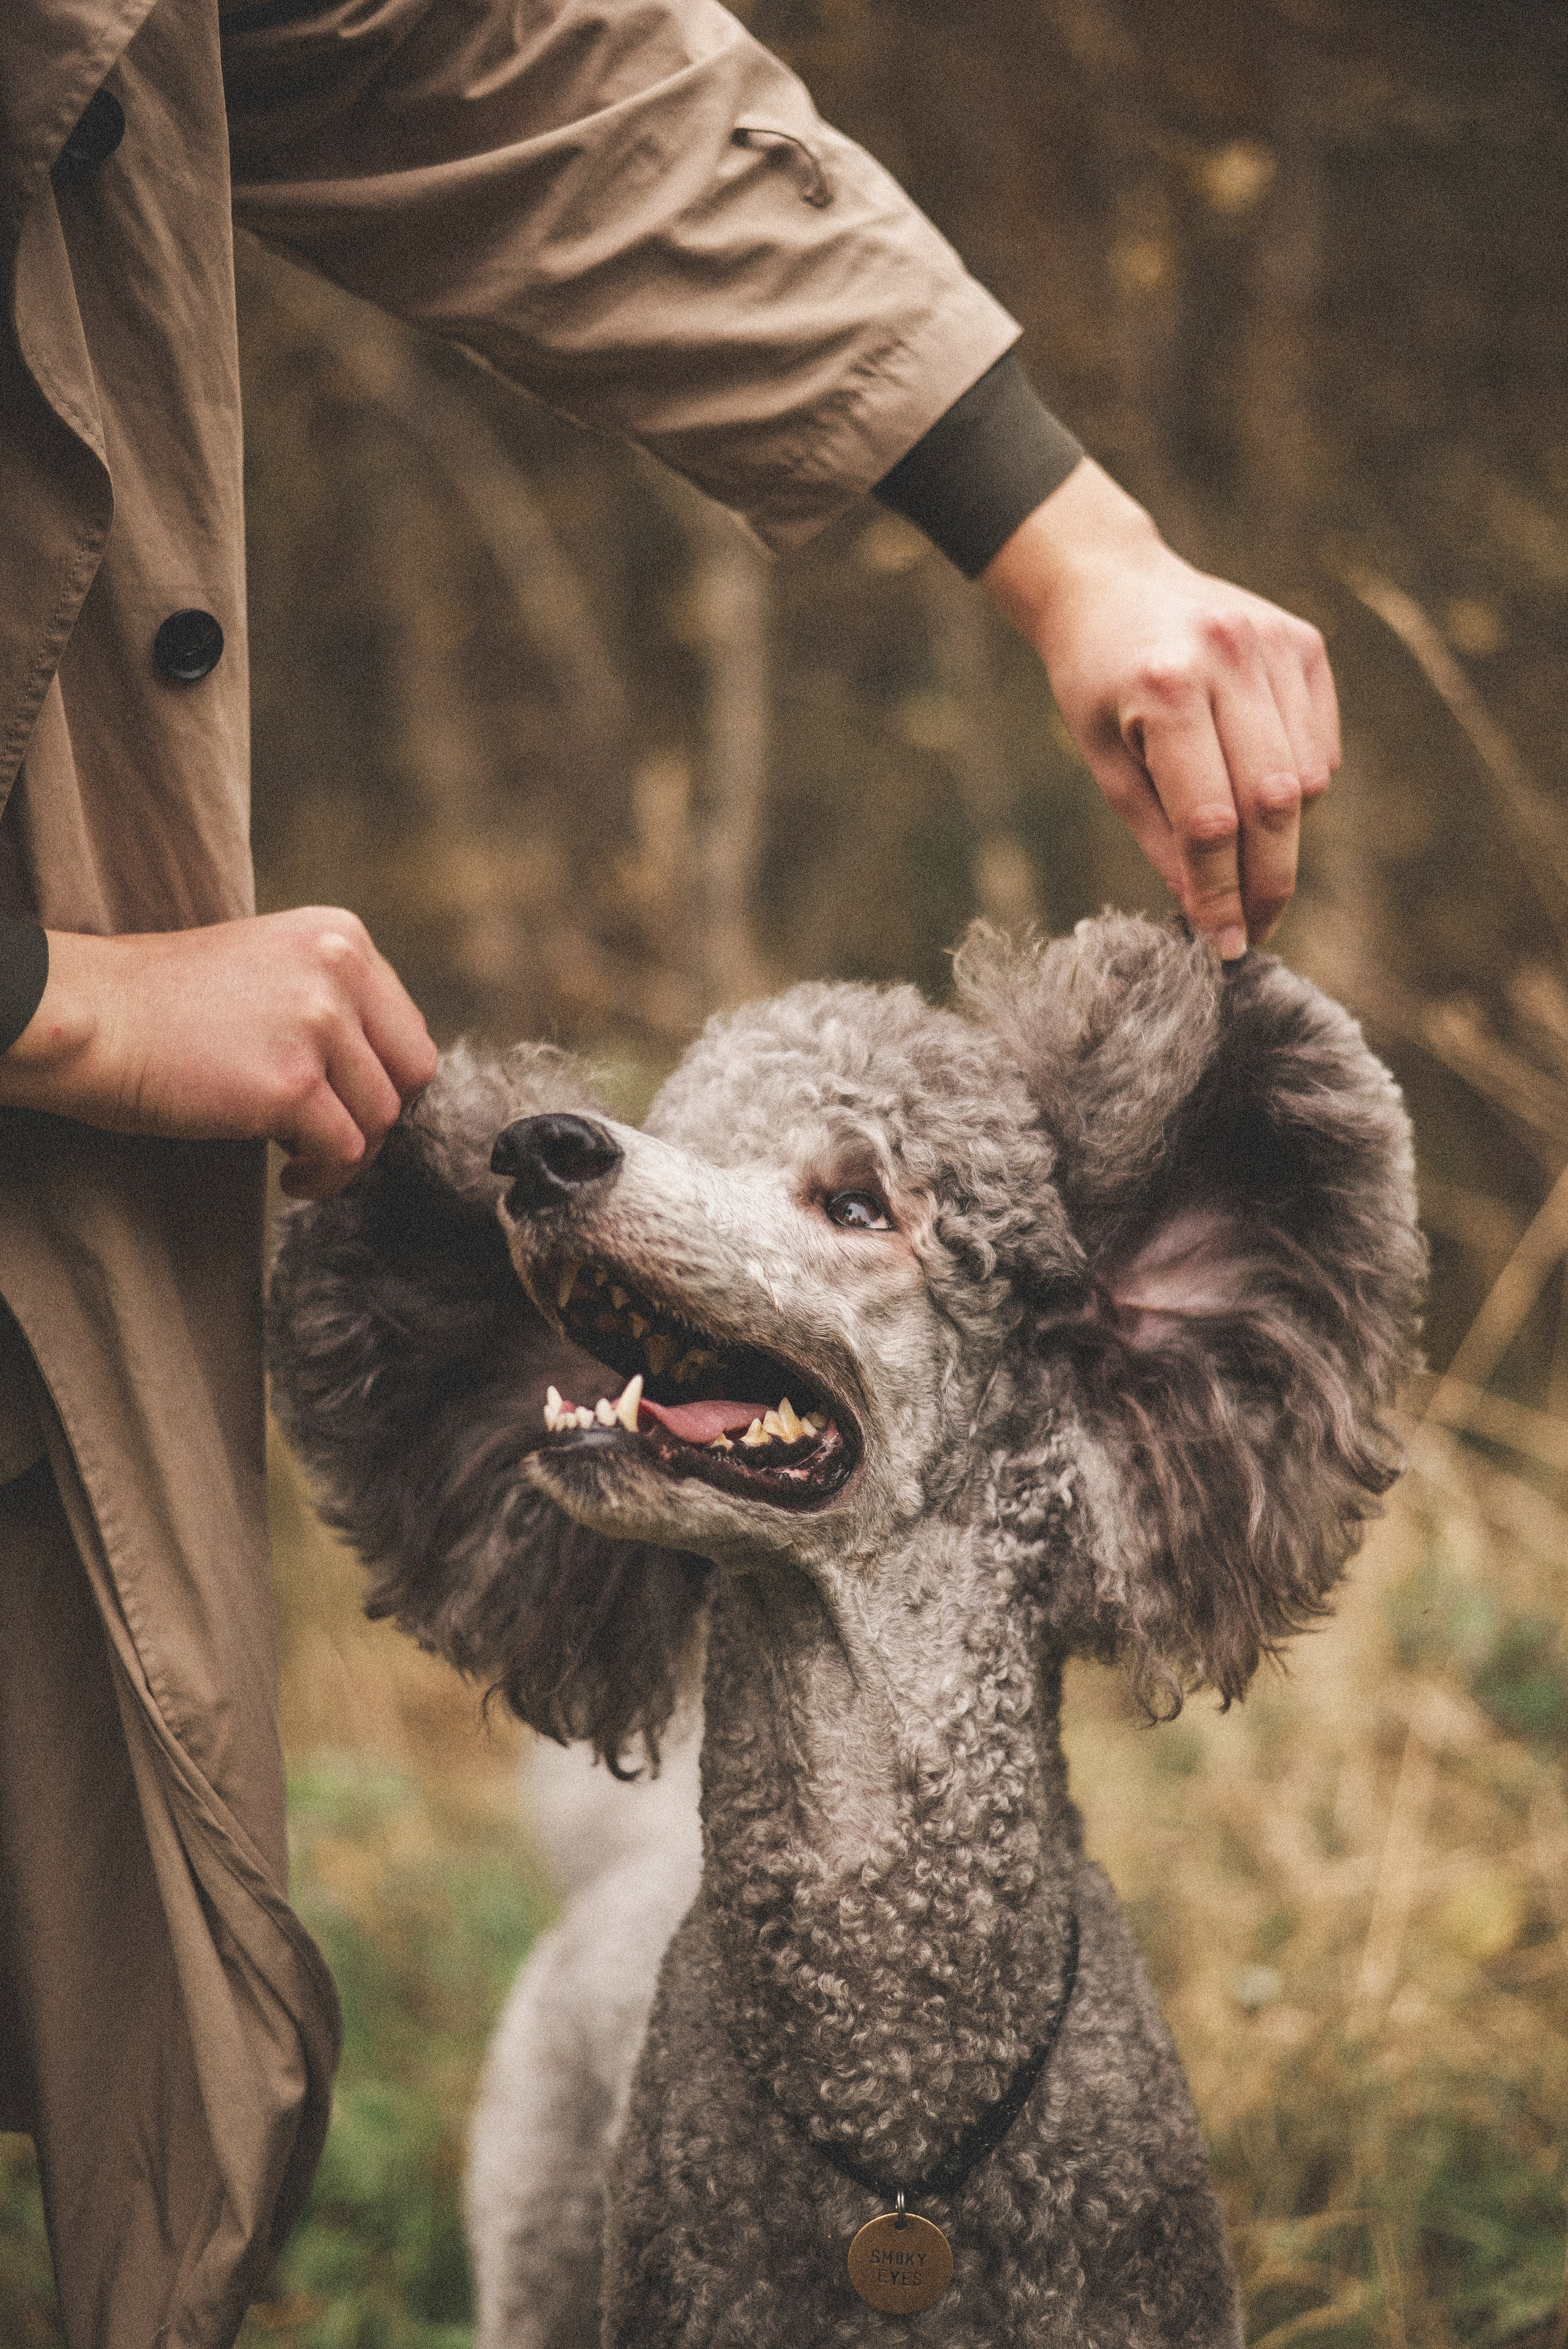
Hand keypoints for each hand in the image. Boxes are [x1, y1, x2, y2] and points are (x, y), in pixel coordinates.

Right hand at [0, 908, 437, 1197]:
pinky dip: (322, 1176)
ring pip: (381, 1119)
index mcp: (341, 935)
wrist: (92, 1016)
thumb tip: (384, 1075)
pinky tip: (285, 1176)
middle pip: (412, 1072)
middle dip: (378, 1119)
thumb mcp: (270, 969)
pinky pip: (343, 1152)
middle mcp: (340, 968)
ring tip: (296, 1158)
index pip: (407, 1026)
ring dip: (346, 1153)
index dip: (382, 1080)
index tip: (345, 1105)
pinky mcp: (291, 1082)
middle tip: (331, 1141)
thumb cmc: (167, 1006)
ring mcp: (318, 1023)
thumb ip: (334, 1002)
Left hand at [981, 460, 1338, 953]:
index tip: (1226, 945)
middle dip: (1267, 881)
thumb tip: (1210, 917)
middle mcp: (1229, 656)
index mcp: (1166, 688)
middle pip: (1273, 804)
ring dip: (1281, 833)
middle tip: (1256, 929)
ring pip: (1307, 780)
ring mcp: (1275, 644)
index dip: (1220, 892)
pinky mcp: (1305, 642)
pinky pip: (1321, 747)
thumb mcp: (1106, 764)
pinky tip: (1254, 780)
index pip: (1209, 819)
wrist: (1110, 584)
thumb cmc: (1096, 683)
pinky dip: (1299, 784)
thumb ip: (1161, 839)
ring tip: (1241, 846)